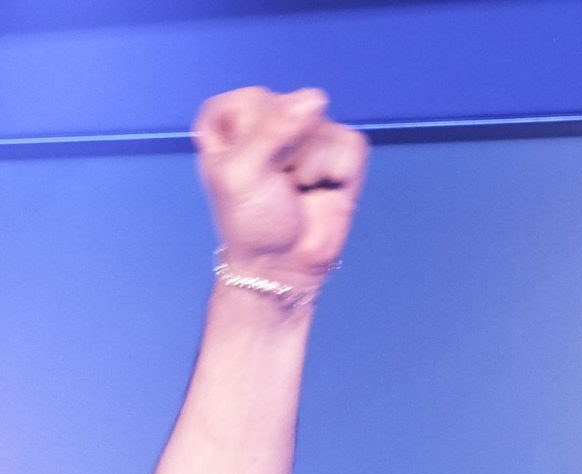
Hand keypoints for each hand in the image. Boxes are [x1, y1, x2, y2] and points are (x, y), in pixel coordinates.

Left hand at [192, 87, 367, 286]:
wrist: (284, 265)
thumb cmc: (251, 223)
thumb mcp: (239, 176)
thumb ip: (269, 130)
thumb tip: (314, 100)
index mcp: (232, 121)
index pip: (246, 101)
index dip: (250, 138)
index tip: (245, 168)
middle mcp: (270, 119)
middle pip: (286, 105)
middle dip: (281, 151)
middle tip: (273, 183)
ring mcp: (309, 131)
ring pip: (321, 124)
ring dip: (307, 166)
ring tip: (295, 189)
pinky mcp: (341, 149)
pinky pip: (349, 144)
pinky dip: (337, 173)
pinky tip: (321, 189)